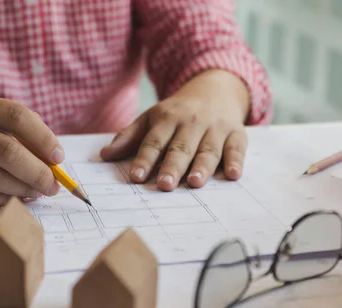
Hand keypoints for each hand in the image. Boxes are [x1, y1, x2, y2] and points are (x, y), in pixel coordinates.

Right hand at [0, 94, 63, 206]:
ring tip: (38, 192)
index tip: (58, 157)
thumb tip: (52, 162)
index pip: (15, 116)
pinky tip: (16, 198)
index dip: (43, 137)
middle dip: (37, 171)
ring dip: (22, 188)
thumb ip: (15, 131)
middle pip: (6, 151)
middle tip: (53, 185)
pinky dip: (2, 200)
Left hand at [100, 69, 250, 189]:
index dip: (144, 159)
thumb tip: (104, 155)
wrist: (215, 89)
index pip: (153, 141)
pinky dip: (236, 161)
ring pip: (208, 150)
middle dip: (172, 166)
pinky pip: (237, 148)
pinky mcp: (236, 134)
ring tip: (195, 183)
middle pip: (180, 147)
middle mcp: (191, 123)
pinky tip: (234, 175)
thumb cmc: (177, 113)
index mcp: (167, 119)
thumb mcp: (151, 118)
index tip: (136, 177)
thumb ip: (129, 137)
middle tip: (164, 185)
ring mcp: (215, 128)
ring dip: (202, 167)